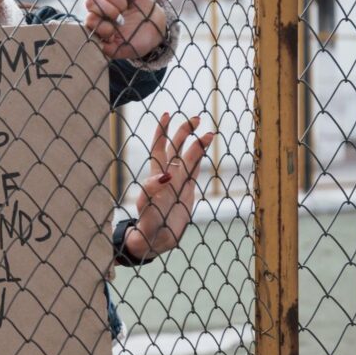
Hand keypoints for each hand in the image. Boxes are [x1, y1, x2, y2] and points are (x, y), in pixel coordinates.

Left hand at [85, 0, 166, 59]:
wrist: (156, 33)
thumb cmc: (136, 43)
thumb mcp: (125, 50)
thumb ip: (111, 50)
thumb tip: (102, 46)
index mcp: (100, 25)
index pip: (89, 19)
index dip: (98, 24)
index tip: (111, 32)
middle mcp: (104, 10)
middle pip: (91, 1)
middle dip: (104, 10)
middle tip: (117, 18)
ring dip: (117, 1)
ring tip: (126, 9)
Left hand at [125, 114, 213, 259]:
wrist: (155, 240)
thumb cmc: (147, 224)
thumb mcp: (146, 207)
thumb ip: (151, 191)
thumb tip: (163, 175)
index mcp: (155, 176)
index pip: (159, 148)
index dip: (162, 131)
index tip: (167, 115)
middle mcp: (167, 176)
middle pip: (176, 147)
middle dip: (184, 132)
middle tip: (196, 118)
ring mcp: (178, 182)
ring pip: (188, 157)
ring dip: (197, 144)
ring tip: (209, 132)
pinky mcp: (187, 191)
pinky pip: (195, 170)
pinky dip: (200, 158)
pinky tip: (205, 147)